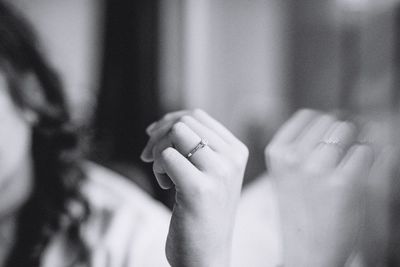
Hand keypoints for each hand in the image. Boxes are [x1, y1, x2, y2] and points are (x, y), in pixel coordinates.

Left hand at [141, 109, 247, 266]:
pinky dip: (158, 169)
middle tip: (148, 157)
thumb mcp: (209, 172)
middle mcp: (232, 158)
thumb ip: (196, 146)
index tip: (153, 138)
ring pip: (176, 133)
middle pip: (184, 121)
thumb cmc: (201, 212)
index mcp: (237, 151)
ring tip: (164, 174)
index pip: (197, 116)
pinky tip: (167, 186)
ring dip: (159, 151)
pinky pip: (166, 157)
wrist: (206, 255)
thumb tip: (161, 124)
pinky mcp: (199, 189)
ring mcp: (219, 172)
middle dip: (158, 135)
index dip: (169, 121)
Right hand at [265, 109, 373, 266]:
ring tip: (350, 165)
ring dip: (356, 144)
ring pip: (348, 131)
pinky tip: (358, 176)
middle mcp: (293, 157)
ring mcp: (317, 168)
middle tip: (342, 156)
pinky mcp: (343, 182)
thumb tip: (341, 118)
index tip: (330, 138)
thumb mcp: (287, 174)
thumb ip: (303, 145)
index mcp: (276, 152)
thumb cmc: (302, 211)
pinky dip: (368, 159)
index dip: (324, 124)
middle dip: (341, 134)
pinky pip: (366, 151)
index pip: (308, 115)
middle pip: (330, 120)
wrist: (308, 251)